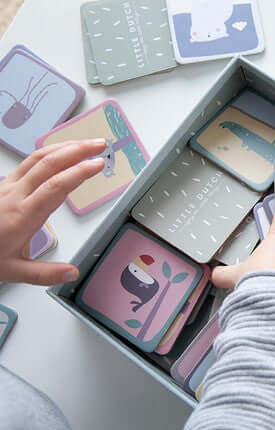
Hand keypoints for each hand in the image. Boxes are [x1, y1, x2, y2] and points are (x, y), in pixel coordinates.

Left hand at [0, 140, 106, 285]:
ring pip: (38, 157)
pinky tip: (61, 152)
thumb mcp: (13, 271)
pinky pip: (30, 161)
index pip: (55, 186)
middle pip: (48, 163)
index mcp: (22, 215)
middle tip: (99, 145)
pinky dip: (51, 151)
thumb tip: (71, 272)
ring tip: (86, 143)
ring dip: (64, 146)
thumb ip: (44, 273)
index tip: (97, 164)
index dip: (78, 172)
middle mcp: (15, 195)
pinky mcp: (5, 184)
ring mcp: (8, 186)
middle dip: (77, 150)